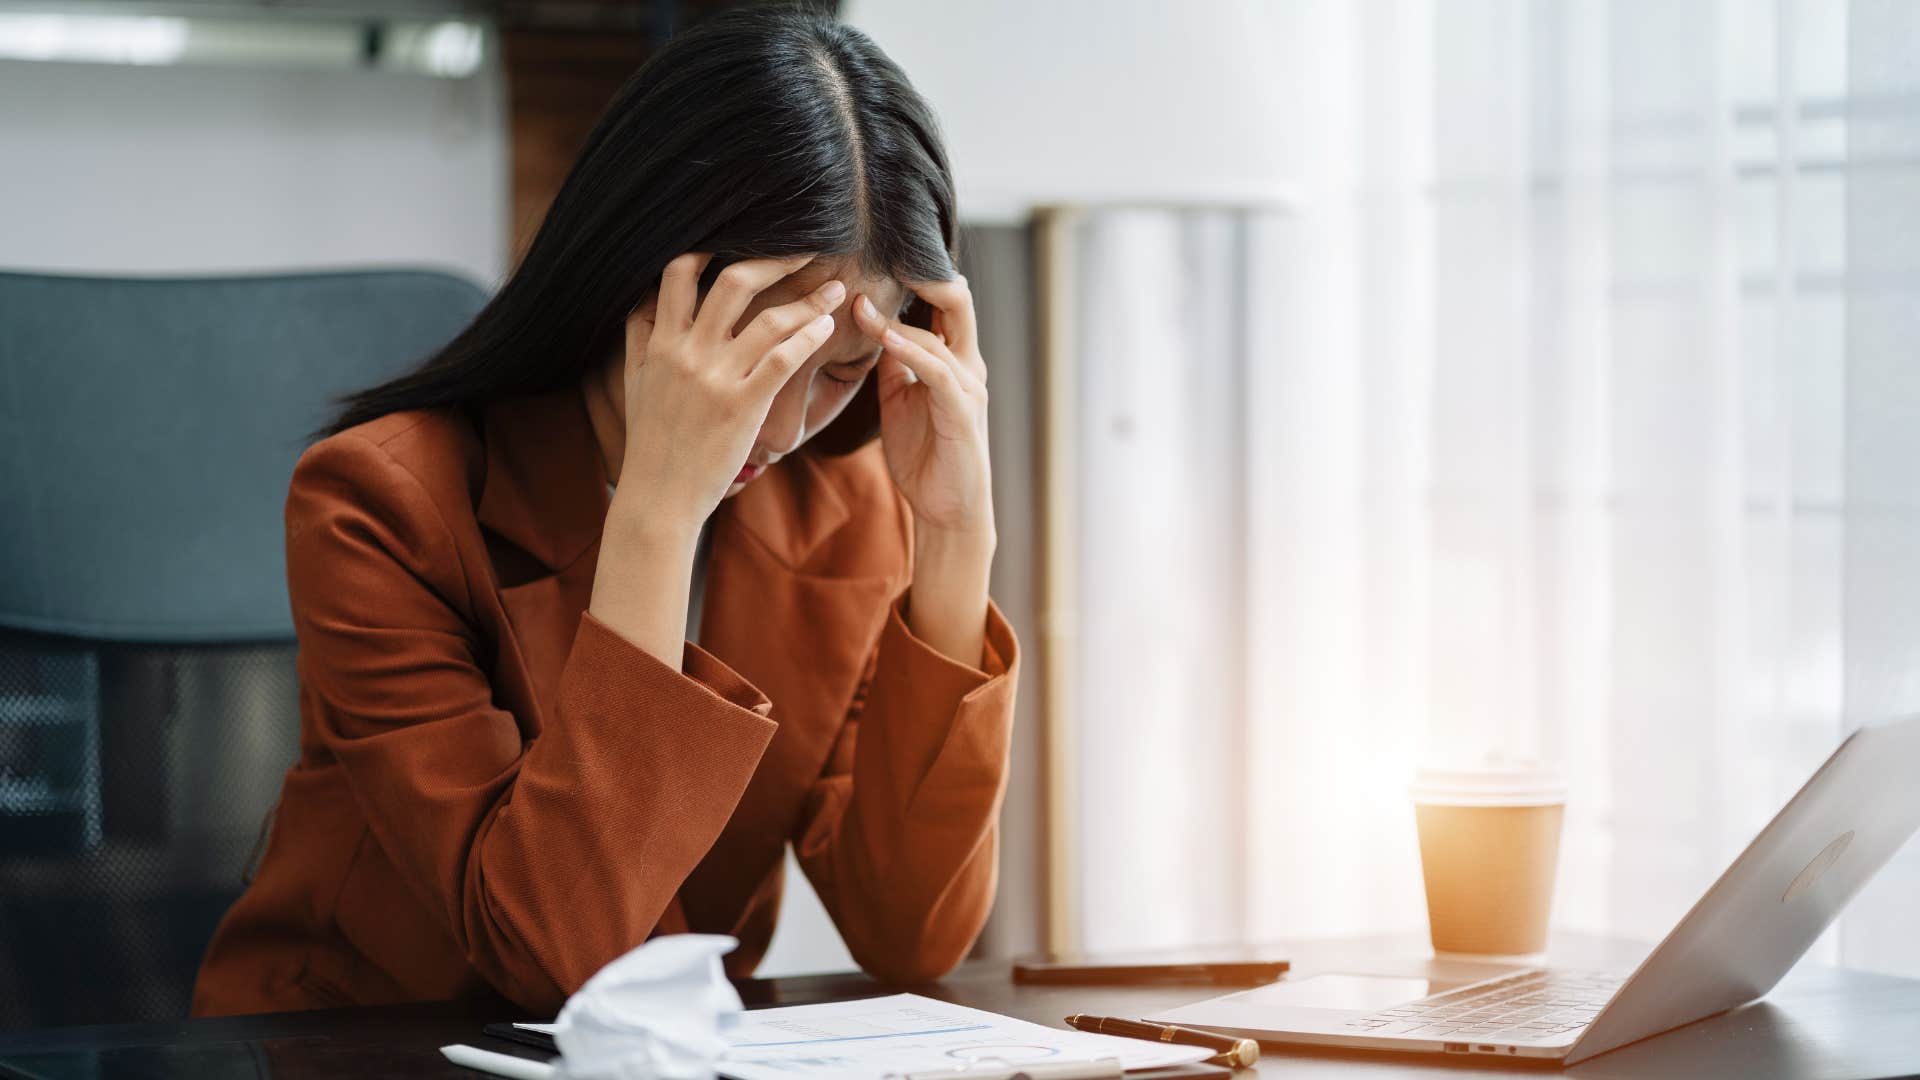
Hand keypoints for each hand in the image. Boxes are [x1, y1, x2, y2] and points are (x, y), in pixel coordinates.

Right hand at [619, 252, 846, 532]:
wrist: (659, 498)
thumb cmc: (652, 442)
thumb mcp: (636, 383)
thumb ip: (640, 338)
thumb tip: (642, 300)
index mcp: (661, 342)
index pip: (679, 272)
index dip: (711, 246)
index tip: (744, 236)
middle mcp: (687, 352)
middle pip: (732, 282)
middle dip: (775, 259)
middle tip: (806, 249)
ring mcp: (715, 379)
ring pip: (768, 319)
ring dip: (809, 300)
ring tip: (834, 291)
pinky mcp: (742, 407)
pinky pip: (783, 359)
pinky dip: (809, 336)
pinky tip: (826, 328)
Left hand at [851, 277, 993, 540]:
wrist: (948, 509)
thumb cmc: (925, 455)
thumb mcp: (901, 398)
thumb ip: (893, 362)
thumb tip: (871, 326)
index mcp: (953, 358)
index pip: (941, 299)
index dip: (912, 274)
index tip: (870, 254)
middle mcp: (967, 364)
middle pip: (955, 298)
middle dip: (921, 272)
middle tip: (879, 252)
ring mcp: (968, 386)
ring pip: (943, 331)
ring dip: (898, 314)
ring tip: (861, 296)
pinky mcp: (962, 412)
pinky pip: (937, 371)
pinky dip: (911, 350)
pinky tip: (883, 335)